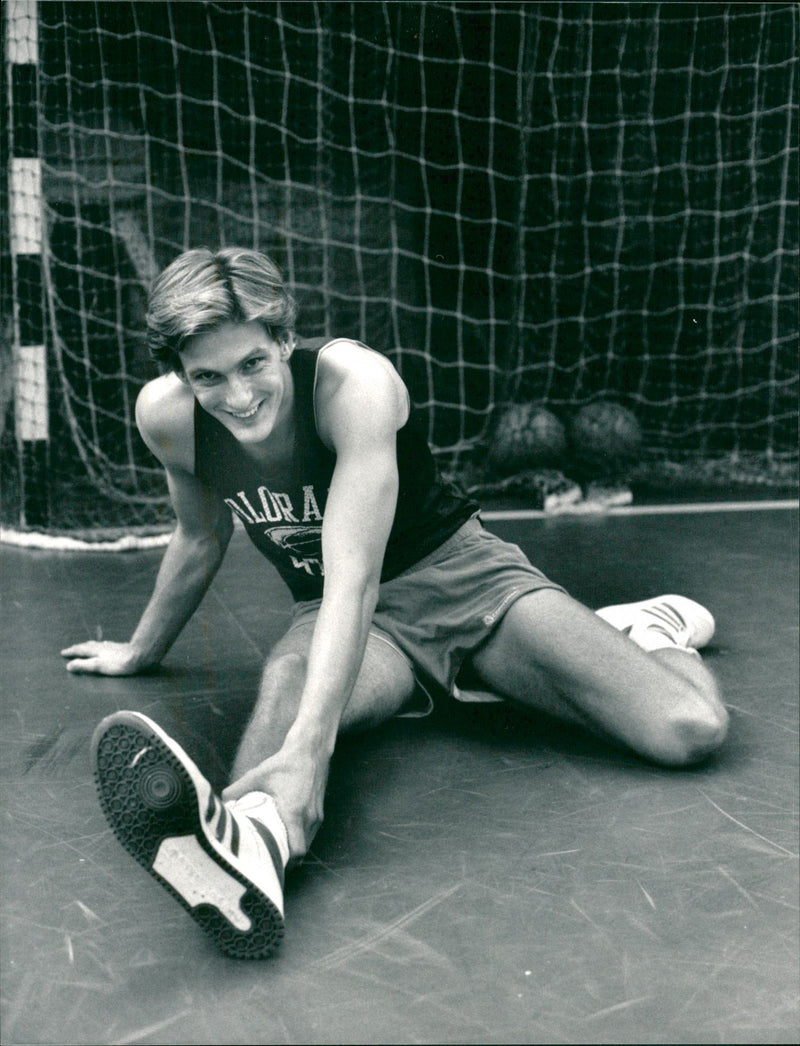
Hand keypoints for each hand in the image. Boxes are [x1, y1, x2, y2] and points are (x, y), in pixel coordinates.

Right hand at [60, 640, 149, 675]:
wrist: (139, 656)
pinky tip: (104, 646)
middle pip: (87, 645)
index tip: (63, 653)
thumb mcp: (98, 666)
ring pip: (96, 644)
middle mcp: (102, 646)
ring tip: (85, 646)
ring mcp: (111, 646)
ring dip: (88, 646)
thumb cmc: (119, 663)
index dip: (71, 652)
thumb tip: (69, 665)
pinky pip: (105, 645)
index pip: (80, 650)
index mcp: (95, 650)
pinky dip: (99, 646)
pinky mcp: (119, 648)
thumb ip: (84, 665)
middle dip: (78, 647)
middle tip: (71, 649)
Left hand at [223, 742, 329, 862]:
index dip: (286, 863)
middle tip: (269, 862)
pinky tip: (287, 834)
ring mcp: (317, 815)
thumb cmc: (284, 763)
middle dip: (287, 860)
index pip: (297, 851)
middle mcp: (309, 817)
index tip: (271, 866)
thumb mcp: (258, 774)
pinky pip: (311, 833)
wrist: (310, 750)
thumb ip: (237, 789)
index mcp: (294, 812)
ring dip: (294, 849)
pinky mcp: (319, 811)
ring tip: (277, 850)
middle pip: (301, 852)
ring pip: (307, 843)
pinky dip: (300, 838)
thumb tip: (221, 802)